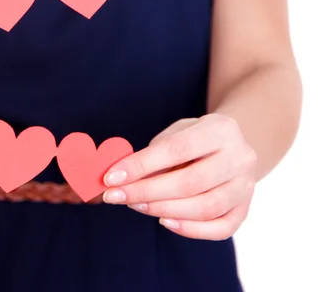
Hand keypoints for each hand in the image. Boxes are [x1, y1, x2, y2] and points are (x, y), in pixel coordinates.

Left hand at [103, 115, 257, 240]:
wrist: (232, 147)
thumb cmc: (193, 140)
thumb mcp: (175, 134)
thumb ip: (151, 155)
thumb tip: (115, 179)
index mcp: (221, 129)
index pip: (176, 149)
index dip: (141, 165)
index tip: (111, 177)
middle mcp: (241, 157)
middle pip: (191, 182)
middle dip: (146, 191)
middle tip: (117, 196)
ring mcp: (247, 186)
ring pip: (205, 207)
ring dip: (163, 209)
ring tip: (135, 205)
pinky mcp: (245, 210)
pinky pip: (220, 228)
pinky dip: (190, 229)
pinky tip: (164, 221)